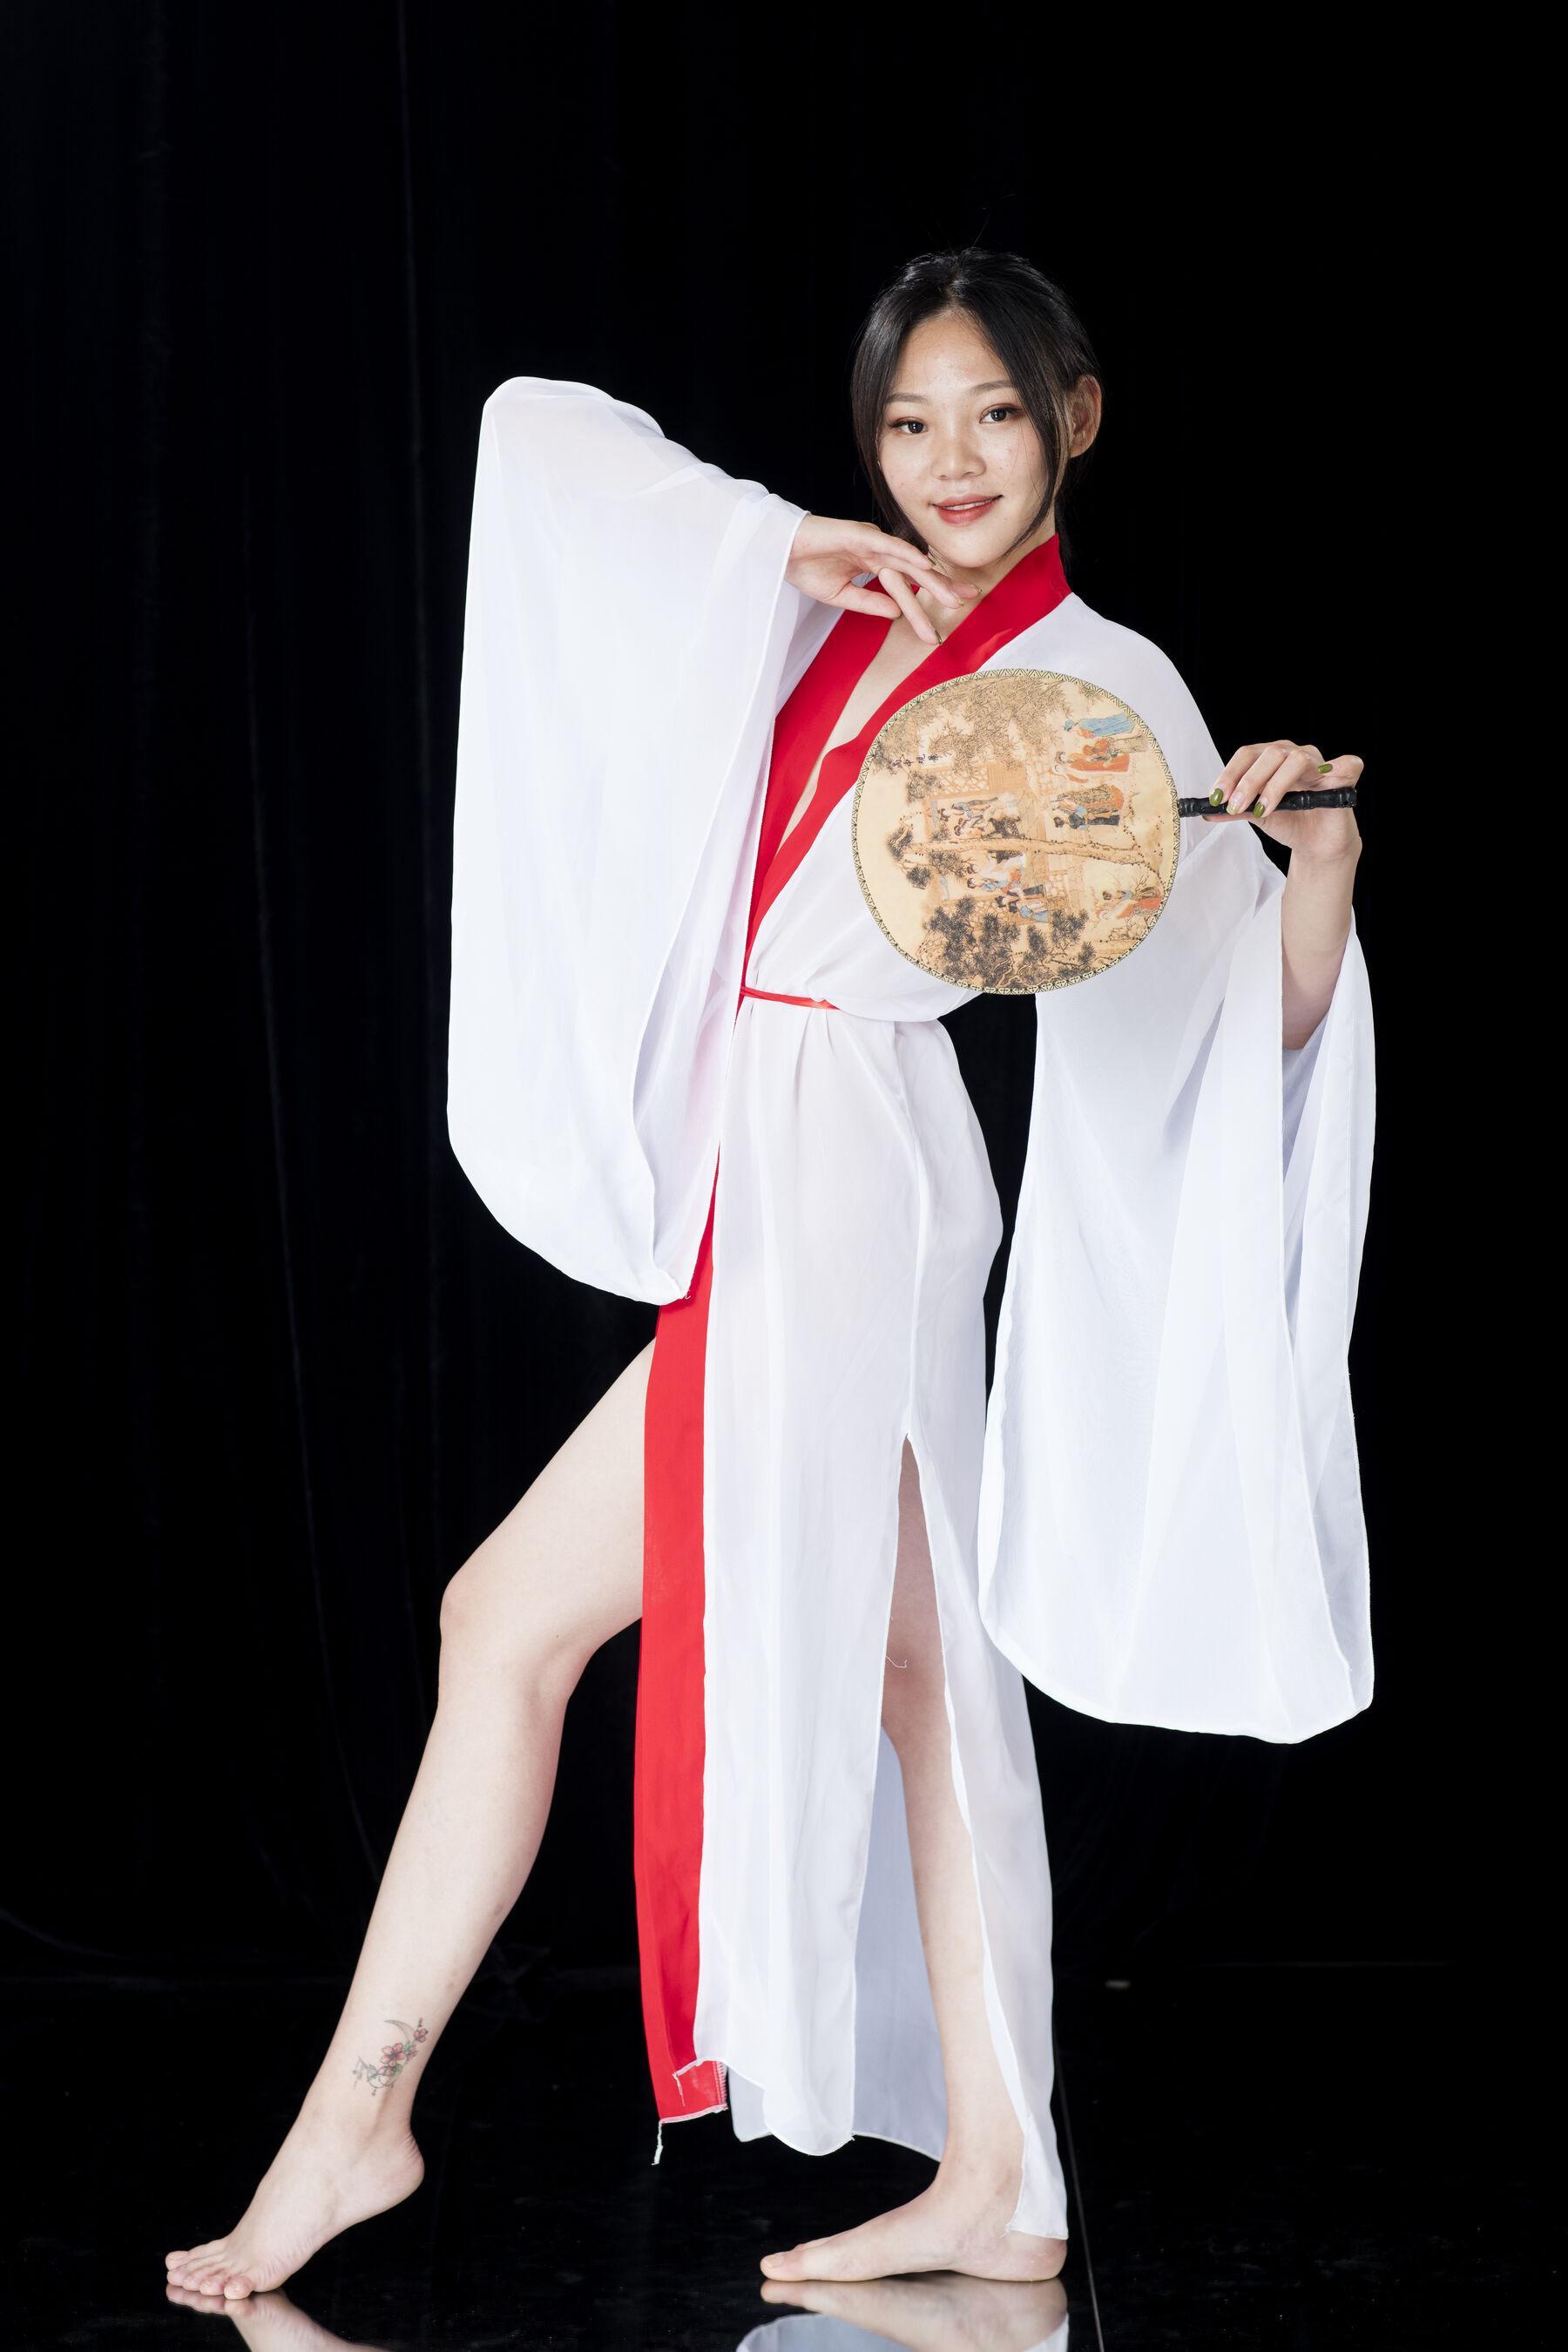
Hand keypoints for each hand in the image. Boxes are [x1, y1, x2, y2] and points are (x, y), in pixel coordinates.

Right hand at [786, 515, 979, 647]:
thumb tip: (896, 615)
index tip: (952, 610)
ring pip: (908, 562)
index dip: (929, 595)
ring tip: (953, 597)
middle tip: (968, 599)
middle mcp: (878, 551)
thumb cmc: (804, 568)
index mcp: (873, 564)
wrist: (778, 550)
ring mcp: (871, 541)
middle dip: (942, 586)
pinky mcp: (860, 536)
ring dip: (932, 579)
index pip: (909, 581)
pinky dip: (908, 556)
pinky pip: (889, 547)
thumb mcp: (840, 595)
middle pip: (916, 571)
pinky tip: (927, 566)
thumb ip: (869, 603)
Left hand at [1202, 739, 1362, 860]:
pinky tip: (1317, 792)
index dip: (1230, 773)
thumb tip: (1207, 811)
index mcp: (1272, 759)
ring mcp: (1321, 764)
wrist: (1315, 844)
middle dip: (1249, 781)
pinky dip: (1336, 770)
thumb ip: (1235, 810)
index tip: (1217, 797)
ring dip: (1275, 784)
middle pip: (1270, 753)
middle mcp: (1295, 755)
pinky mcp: (1344, 776)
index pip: (1248, 754)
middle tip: (1234, 806)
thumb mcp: (1257, 815)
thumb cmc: (1289, 823)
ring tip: (1263, 810)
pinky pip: (1346, 764)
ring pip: (1297, 759)